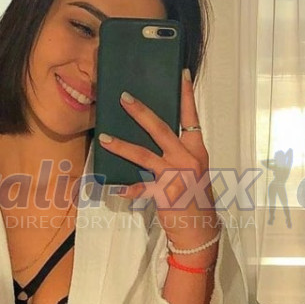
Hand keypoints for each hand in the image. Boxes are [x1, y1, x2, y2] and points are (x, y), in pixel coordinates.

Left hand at [97, 69, 218, 247]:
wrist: (200, 229)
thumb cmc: (195, 198)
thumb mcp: (192, 170)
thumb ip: (177, 153)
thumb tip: (154, 136)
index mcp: (196, 150)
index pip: (191, 117)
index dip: (186, 95)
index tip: (182, 74)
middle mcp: (187, 159)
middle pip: (161, 129)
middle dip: (141, 112)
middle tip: (124, 98)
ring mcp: (175, 176)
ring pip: (144, 154)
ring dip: (122, 145)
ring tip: (104, 137)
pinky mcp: (164, 193)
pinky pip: (141, 188)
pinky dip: (128, 188)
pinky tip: (116, 189)